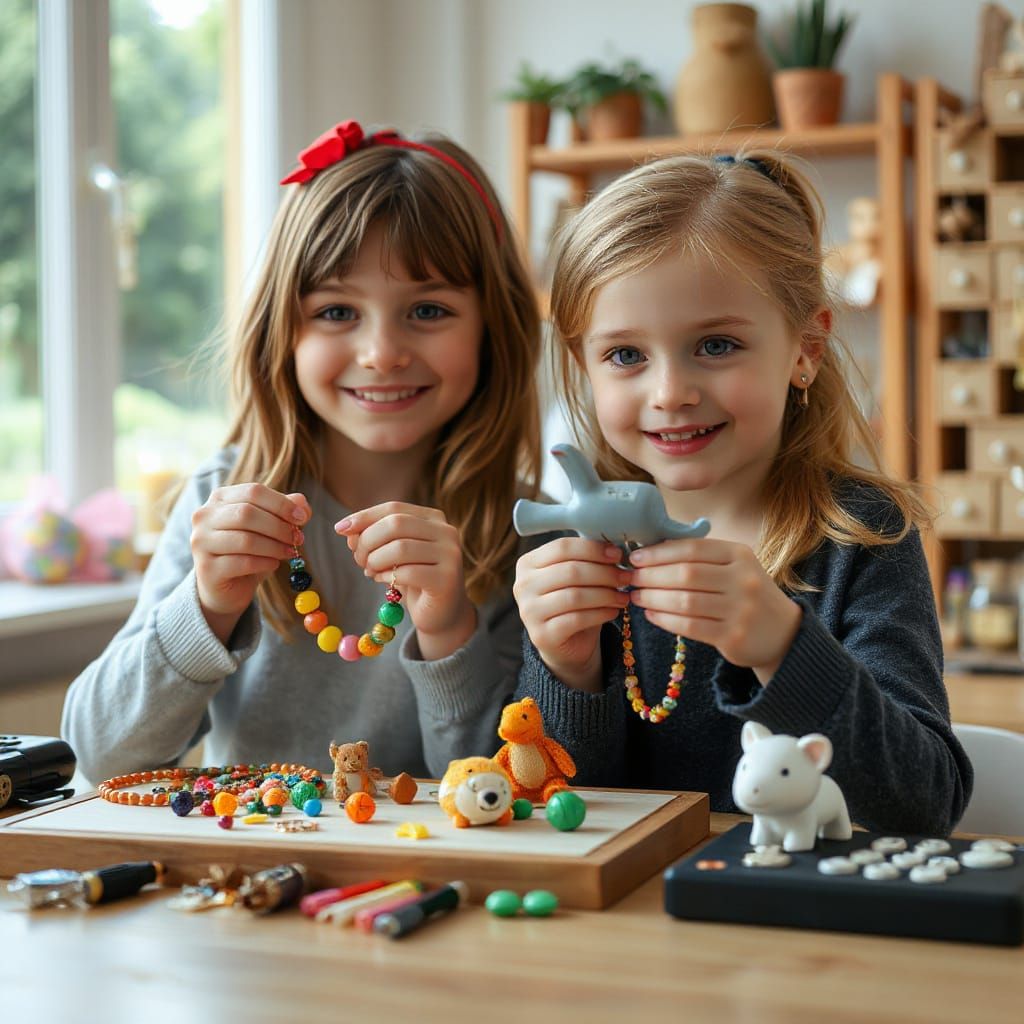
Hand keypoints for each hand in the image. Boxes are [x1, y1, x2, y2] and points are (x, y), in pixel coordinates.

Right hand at [191, 484, 309, 643]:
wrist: (227, 587)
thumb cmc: (249, 551)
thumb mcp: (269, 527)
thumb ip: (284, 510)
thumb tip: (302, 505)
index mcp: (220, 498)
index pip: (253, 491)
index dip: (282, 504)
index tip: (303, 518)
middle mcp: (204, 517)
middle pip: (247, 514)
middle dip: (279, 527)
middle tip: (298, 539)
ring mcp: (201, 542)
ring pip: (245, 539)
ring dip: (274, 547)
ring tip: (289, 553)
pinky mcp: (206, 568)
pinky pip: (242, 563)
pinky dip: (265, 563)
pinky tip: (274, 564)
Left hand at [336, 502, 475, 659]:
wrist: (442, 614)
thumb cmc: (414, 579)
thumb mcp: (391, 554)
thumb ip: (372, 538)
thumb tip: (347, 531)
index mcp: (434, 519)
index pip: (394, 508)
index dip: (364, 517)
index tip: (339, 529)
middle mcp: (447, 532)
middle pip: (396, 524)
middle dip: (368, 541)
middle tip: (358, 560)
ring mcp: (450, 555)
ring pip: (400, 548)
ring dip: (375, 560)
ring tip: (369, 571)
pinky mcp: (447, 580)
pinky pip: (407, 572)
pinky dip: (386, 576)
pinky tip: (383, 581)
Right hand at [513, 538, 631, 691]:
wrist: (564, 643)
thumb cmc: (572, 602)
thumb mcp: (575, 576)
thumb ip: (586, 560)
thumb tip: (614, 549)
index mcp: (528, 563)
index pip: (562, 547)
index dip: (593, 549)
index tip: (617, 555)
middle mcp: (523, 586)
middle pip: (570, 571)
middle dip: (604, 573)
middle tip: (626, 577)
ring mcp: (529, 612)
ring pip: (575, 596)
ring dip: (606, 594)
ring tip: (623, 596)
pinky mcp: (542, 635)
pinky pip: (577, 619)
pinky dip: (600, 613)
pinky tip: (613, 611)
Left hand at [628, 538, 801, 681]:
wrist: (783, 633)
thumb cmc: (745, 594)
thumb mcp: (733, 567)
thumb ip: (700, 558)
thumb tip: (651, 551)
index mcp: (740, 554)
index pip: (692, 549)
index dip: (659, 553)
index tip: (635, 557)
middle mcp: (743, 579)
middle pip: (686, 574)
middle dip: (652, 575)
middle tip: (631, 578)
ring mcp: (740, 609)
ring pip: (685, 601)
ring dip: (654, 598)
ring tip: (636, 596)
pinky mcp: (733, 636)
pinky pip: (689, 626)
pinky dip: (665, 619)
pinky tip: (651, 614)